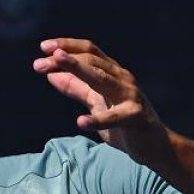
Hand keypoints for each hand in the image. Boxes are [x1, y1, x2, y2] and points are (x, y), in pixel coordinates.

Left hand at [32, 38, 169, 156]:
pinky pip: (115, 117)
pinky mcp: (136, 117)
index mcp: (113, 73)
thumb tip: (51, 73)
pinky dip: (98, 120)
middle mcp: (122, 78)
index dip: (67, 46)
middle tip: (39, 62)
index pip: (89, 51)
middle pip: (92, 60)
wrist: (154, 146)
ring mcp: (131, 96)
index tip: (43, 47)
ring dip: (77, 69)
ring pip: (102, 78)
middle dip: (64, 59)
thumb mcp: (96, 102)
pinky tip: (80, 122)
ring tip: (55, 67)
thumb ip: (76, 88)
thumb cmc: (124, 123)